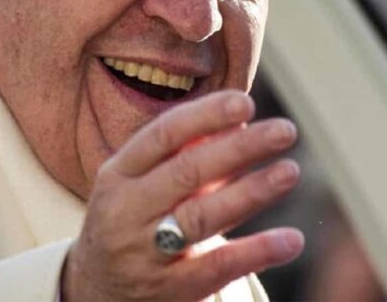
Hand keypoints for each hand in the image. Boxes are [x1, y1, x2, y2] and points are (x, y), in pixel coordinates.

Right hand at [61, 90, 302, 301]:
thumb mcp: (141, 182)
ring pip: (202, 217)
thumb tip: (240, 122)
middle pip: (187, 173)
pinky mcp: (167, 291)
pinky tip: (291, 240)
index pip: (163, 134)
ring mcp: (144, 253)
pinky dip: (256, 252)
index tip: (246, 103)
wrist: (95, 291)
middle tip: (285, 131)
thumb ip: (184, 153)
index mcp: (118, 174)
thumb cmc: (133, 219)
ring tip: (290, 171)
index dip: (206, 115)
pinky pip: (216, 268)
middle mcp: (126, 211)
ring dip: (251, 193)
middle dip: (240, 148)